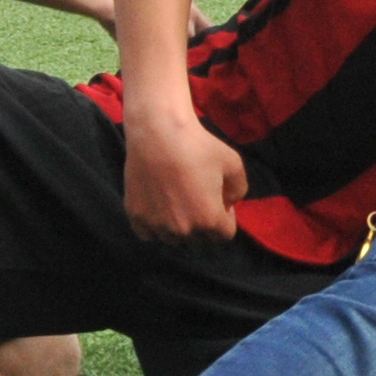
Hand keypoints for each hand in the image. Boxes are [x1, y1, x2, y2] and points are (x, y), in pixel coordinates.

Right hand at [121, 106, 246, 244]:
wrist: (159, 133)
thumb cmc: (199, 146)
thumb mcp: (234, 165)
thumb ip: (239, 190)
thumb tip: (229, 203)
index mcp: (209, 220)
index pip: (224, 237)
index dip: (226, 219)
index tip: (220, 203)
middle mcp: (182, 229)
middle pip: (199, 242)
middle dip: (204, 227)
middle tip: (198, 202)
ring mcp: (156, 225)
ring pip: (173, 240)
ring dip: (179, 228)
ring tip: (178, 203)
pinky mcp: (136, 216)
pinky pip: (148, 234)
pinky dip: (154, 227)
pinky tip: (159, 208)